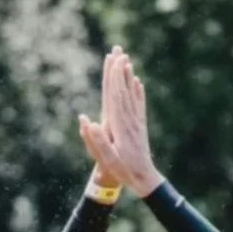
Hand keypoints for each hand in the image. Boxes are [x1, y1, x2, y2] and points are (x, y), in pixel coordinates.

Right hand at [81, 47, 163, 196]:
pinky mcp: (140, 128)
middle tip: (119, 51)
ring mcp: (137, 123)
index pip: (115, 96)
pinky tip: (138, 83)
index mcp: (120, 126)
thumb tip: (87, 120)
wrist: (145, 180)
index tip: (112, 61)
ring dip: (128, 77)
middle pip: (123, 90)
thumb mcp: (107, 160)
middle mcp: (130, 120)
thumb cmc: (123, 171)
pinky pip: (139, 106)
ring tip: (127, 60)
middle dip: (120, 70)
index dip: (113, 78)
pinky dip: (138, 92)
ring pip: (131, 94)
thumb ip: (97, 141)